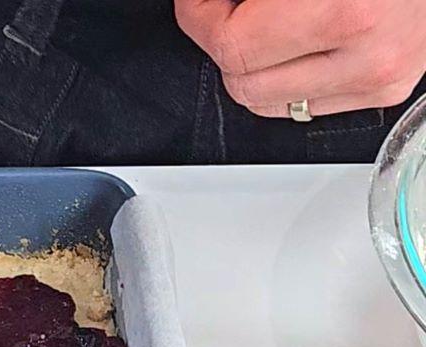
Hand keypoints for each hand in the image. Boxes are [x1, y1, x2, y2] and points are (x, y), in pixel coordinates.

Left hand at [176, 0, 425, 117]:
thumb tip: (207, 6)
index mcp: (347, 12)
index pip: (233, 45)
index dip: (200, 19)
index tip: (195, 3)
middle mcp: (368, 54)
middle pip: (244, 82)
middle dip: (223, 44)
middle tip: (224, 9)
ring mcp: (378, 78)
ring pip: (268, 103)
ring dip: (251, 67)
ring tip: (262, 23)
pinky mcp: (385, 91)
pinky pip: (305, 104)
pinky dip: (287, 78)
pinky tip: (296, 41)